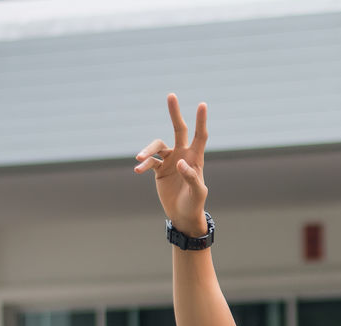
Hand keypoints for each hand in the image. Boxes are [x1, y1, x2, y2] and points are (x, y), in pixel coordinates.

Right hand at [134, 94, 208, 235]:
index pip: (200, 136)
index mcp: (195, 158)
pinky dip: (143, 165)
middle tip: (171, 95)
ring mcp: (170, 161)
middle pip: (179, 129)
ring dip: (147, 150)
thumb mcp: (197, 193)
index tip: (202, 104)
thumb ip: (191, 177)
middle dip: (175, 113)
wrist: (183, 215)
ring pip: (157, 147)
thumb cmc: (195, 204)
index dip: (201, 121)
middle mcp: (183, 155)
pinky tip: (138, 170)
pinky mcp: (159, 170)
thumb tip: (181, 163)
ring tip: (139, 158)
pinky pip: (149, 162)